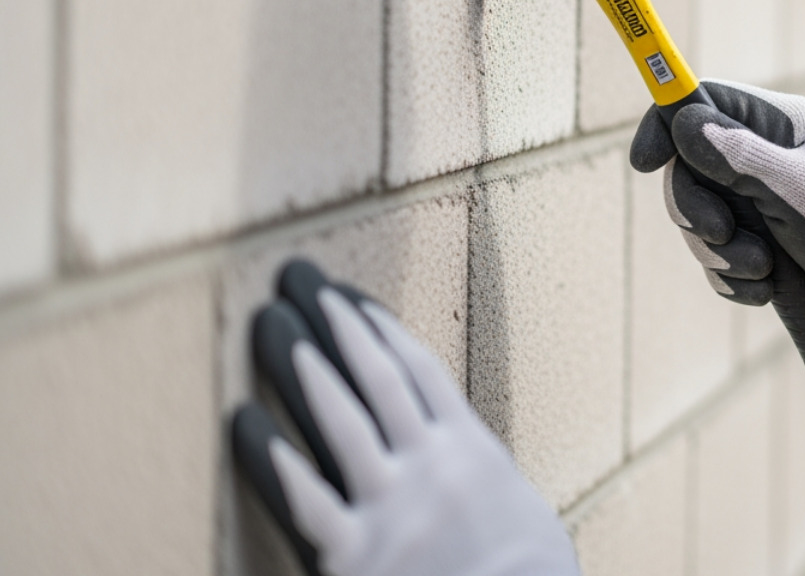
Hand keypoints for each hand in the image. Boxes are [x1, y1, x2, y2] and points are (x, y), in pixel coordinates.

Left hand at [231, 260, 579, 575]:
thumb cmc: (529, 574)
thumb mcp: (519, 508)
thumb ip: (481, 474)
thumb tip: (462, 459)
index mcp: (472, 450)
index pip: (421, 372)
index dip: (384, 332)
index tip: (355, 302)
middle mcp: (431, 465)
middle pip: (377, 379)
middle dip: (339, 327)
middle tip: (306, 285)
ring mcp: (391, 507)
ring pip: (340, 422)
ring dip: (307, 370)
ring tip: (278, 330)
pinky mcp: (354, 555)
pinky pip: (305, 500)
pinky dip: (274, 461)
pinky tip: (247, 427)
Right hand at [630, 80, 804, 334]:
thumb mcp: (797, 187)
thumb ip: (739, 156)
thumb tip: (684, 120)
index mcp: (779, 125)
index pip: (702, 103)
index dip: (666, 126)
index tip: (644, 163)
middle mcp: (766, 157)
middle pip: (690, 170)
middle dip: (697, 210)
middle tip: (722, 235)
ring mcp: (763, 201)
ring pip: (701, 220)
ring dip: (720, 254)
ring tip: (762, 269)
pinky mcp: (764, 243)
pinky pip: (719, 257)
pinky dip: (734, 278)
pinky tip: (765, 290)